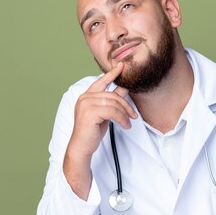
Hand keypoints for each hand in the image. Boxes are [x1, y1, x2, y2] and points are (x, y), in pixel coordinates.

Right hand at [63, 62, 137, 198]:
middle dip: (126, 104)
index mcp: (86, 96)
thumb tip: (124, 89)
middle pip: (112, 95)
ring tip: (129, 122)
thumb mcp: (104, 114)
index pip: (100, 82)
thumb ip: (111, 102)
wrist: (81, 147)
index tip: (122, 66)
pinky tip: (125, 125)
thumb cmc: (91, 132)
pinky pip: (113, 111)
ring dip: (125, 113)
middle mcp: (84, 98)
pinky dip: (122, 119)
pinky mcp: (90, 113)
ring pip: (114, 103)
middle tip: (134, 115)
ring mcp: (86, 104)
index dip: (112, 74)